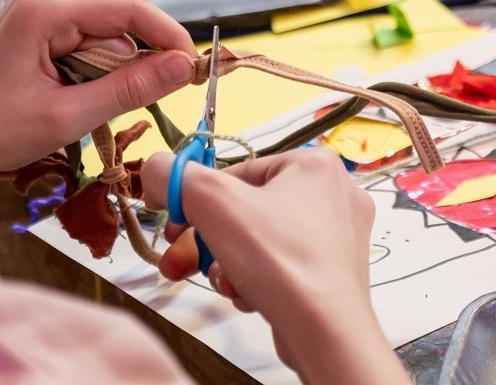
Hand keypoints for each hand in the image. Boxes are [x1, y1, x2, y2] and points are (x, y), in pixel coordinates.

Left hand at [0, 0, 197, 202]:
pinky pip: (88, 42)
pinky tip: (75, 98)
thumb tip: (186, 66)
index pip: (130, 10)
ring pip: (108, 36)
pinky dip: (95, 72)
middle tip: (142, 106)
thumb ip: (129, 89)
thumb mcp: (67, 117)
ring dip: (112, 73)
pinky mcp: (39, 23)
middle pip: (120, 23)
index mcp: (46, 7)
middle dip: (138, 64)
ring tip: (84, 109)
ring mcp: (40, 6)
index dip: (170, 38)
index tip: (198, 71)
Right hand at [142, 149, 408, 384]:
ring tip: (223, 283)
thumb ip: (177, 177)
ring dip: (229, 262)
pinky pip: (281, 264)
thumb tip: (156, 167)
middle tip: (179, 259)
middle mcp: (335, 193)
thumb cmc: (278, 259)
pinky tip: (247, 295)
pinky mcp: (335, 272)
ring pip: (261, 240)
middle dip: (209, 239)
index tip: (173, 224)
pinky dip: (257, 278)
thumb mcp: (213, 202)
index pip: (238, 172)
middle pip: (248, 209)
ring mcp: (339, 235)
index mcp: (314, 163)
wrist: (325, 332)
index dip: (197, 198)